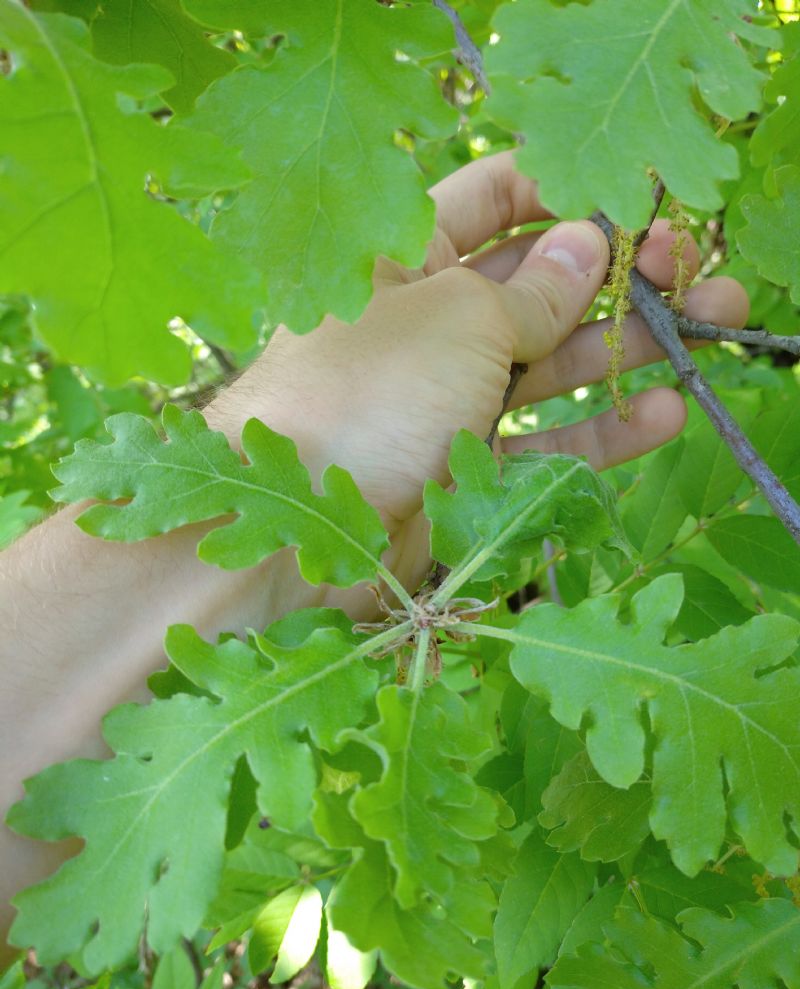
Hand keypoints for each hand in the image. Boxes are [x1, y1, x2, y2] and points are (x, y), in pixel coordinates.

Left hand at [206, 152, 748, 599]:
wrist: (293, 530)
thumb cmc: (365, 393)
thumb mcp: (458, 320)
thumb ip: (533, 289)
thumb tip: (587, 243)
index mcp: (402, 257)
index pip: (488, 199)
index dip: (559, 195)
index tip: (626, 207)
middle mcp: (423, 322)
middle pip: (532, 287)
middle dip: (610, 278)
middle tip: (686, 275)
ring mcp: (443, 398)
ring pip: (545, 367)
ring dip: (621, 351)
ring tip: (703, 335)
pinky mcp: (459, 470)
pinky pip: (537, 442)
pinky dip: (595, 431)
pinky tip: (659, 415)